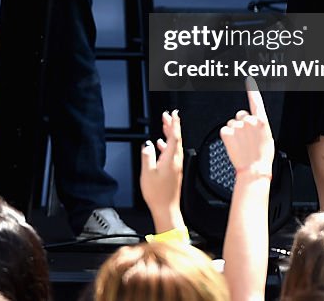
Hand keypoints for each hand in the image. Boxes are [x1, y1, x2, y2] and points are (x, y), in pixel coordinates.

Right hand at [140, 110, 183, 230]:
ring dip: (170, 134)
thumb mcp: (147, 173)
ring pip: (174, 145)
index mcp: (170, 159)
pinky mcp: (174, 171)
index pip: (175, 136)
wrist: (166, 209)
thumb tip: (147, 144)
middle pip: (176, 139)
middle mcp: (176, 161)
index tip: (173, 114)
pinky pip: (172, 153)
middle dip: (172, 125)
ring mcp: (176, 166)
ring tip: (164, 126)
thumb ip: (147, 156)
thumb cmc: (158, 194)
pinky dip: (166, 145)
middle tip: (167, 116)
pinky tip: (160, 145)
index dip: (174, 123)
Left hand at [220, 78, 273, 180]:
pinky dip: (227, 137)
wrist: (255, 169)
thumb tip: (252, 121)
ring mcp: (238, 126)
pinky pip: (225, 130)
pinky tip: (234, 145)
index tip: (249, 80)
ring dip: (234, 132)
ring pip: (232, 123)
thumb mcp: (267, 138)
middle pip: (240, 115)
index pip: (256, 101)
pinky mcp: (227, 132)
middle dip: (241, 124)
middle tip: (246, 138)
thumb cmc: (262, 156)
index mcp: (262, 121)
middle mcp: (250, 121)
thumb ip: (258, 126)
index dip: (252, 90)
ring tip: (241, 144)